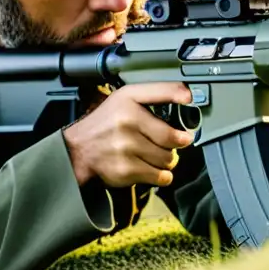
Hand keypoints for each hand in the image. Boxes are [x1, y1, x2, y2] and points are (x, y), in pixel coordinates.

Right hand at [63, 82, 194, 187]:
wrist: (78, 150)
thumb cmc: (106, 123)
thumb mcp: (125, 98)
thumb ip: (155, 93)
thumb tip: (187, 94)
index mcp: (128, 99)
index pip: (162, 92)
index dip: (180, 95)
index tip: (190, 98)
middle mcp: (127, 121)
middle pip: (173, 137)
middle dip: (179, 142)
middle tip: (176, 141)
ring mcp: (126, 147)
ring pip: (168, 158)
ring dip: (168, 160)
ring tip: (157, 155)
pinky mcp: (126, 170)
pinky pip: (160, 176)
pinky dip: (162, 175)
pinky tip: (152, 168)